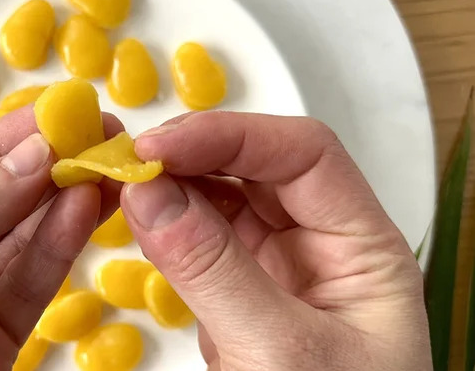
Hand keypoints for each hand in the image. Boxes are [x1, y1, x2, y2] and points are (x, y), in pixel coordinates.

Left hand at [0, 107, 121, 370]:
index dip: (13, 137)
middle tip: (101, 135)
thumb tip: (29, 155)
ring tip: (105, 167)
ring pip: (26, 242)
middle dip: (52, 166)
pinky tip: (85, 211)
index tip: (62, 109)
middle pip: (4, 202)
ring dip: (67, 203)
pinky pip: (33, 287)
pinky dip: (61, 248)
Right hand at [121, 111, 431, 370]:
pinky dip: (165, 226)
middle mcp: (321, 246)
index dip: (231, 136)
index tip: (161, 147)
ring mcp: (278, 269)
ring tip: (123, 185)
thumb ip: (213, 270)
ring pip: (224, 200)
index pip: (302, 155)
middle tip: (130, 161)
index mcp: (362, 247)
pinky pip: (202, 240)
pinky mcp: (241, 295)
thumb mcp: (278, 352)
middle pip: (259, 168)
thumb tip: (147, 193)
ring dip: (174, 185)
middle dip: (196, 154)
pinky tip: (137, 220)